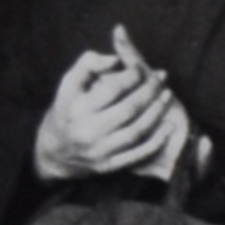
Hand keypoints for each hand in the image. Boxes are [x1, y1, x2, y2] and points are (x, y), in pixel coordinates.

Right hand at [33, 24, 187, 181]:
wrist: (55, 151)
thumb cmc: (68, 109)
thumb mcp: (68, 85)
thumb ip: (88, 65)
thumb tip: (115, 59)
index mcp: (76, 108)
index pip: (113, 88)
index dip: (132, 76)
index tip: (142, 67)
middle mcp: (87, 130)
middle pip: (129, 109)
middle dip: (150, 91)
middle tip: (161, 78)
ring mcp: (99, 150)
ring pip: (136, 131)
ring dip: (157, 112)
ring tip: (167, 95)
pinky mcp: (109, 166)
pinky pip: (139, 153)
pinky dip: (157, 139)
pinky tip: (168, 125)